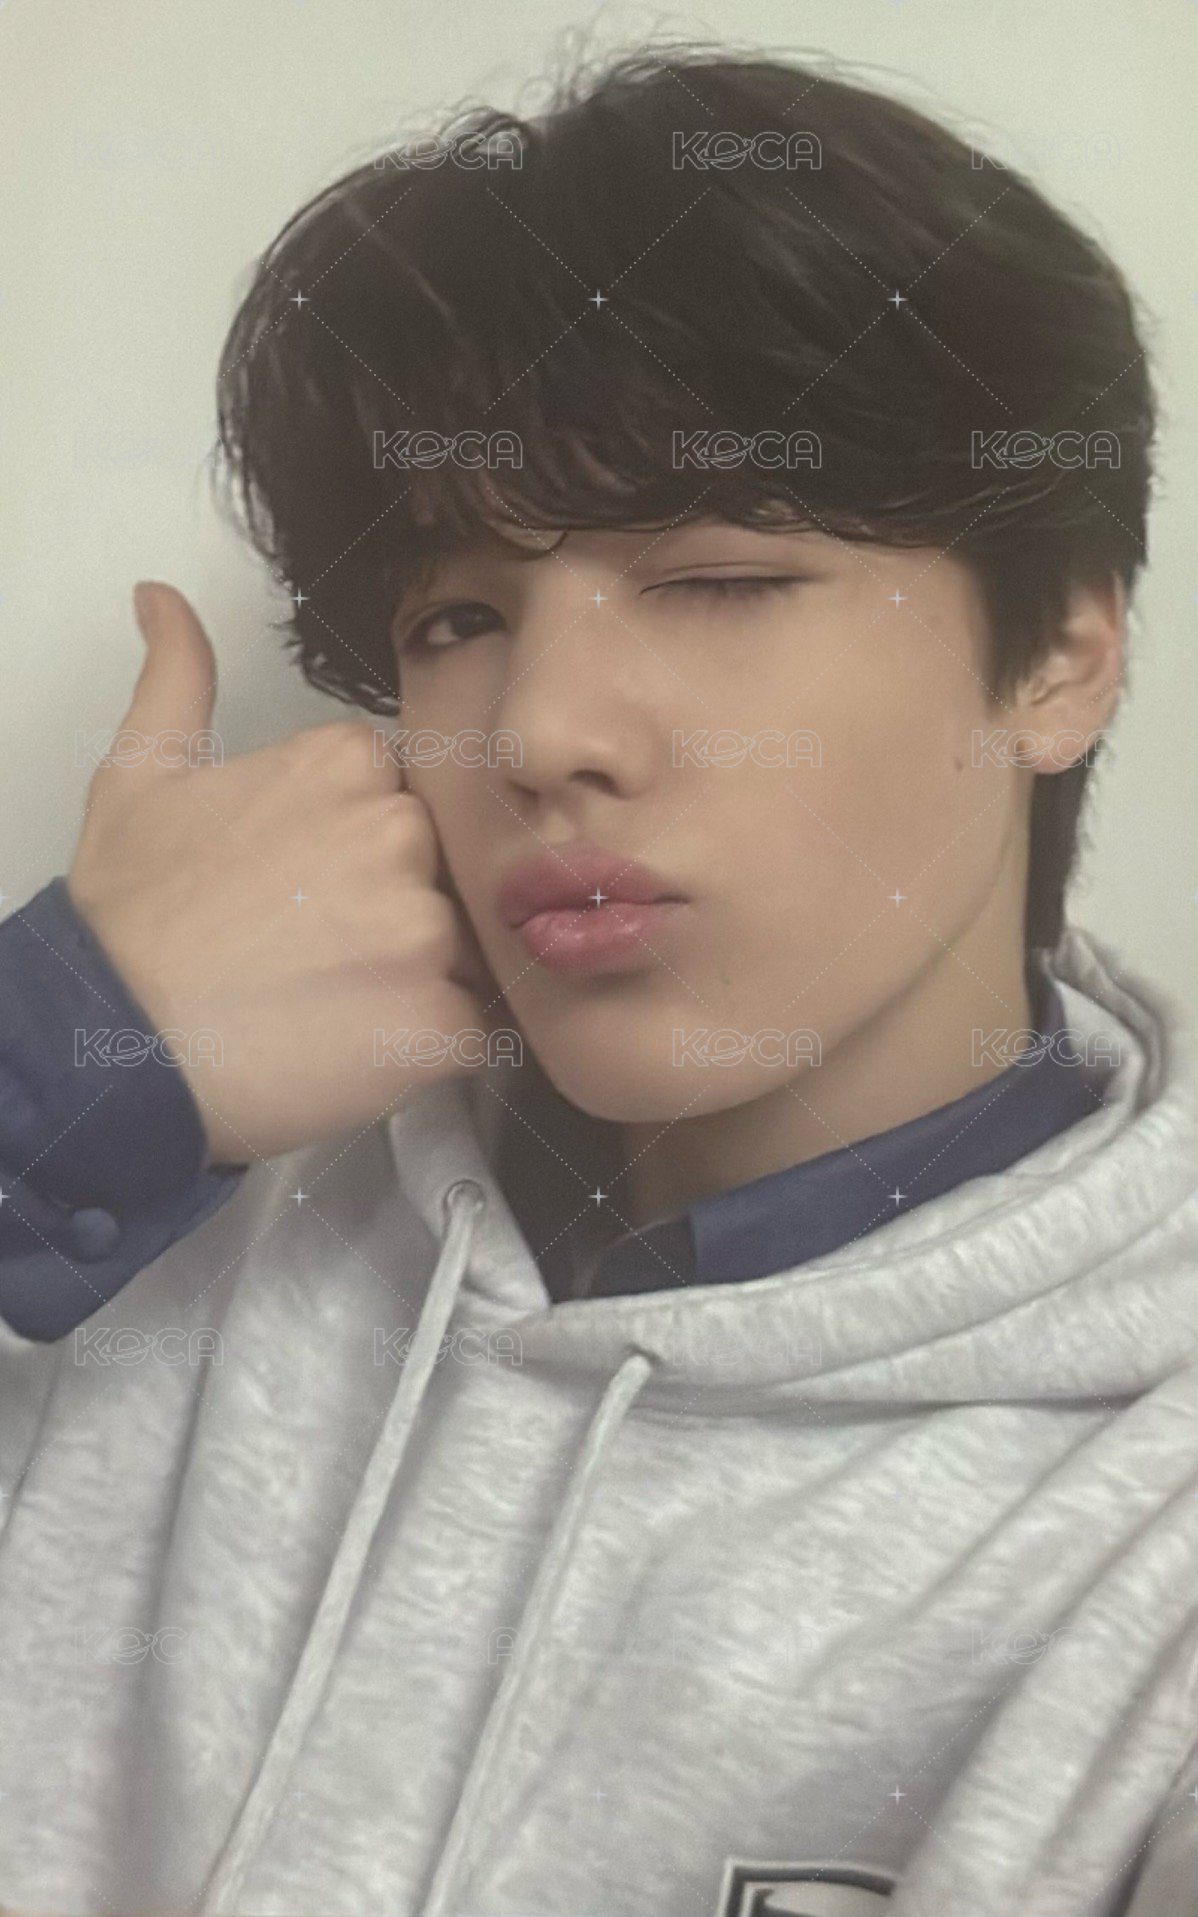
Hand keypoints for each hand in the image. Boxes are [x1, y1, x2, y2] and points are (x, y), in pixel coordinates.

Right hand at [66, 581, 502, 1166]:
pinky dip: (426, 1046)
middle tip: (314, 952)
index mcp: (346, 764)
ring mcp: (428, 930)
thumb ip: (177, 679)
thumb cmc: (127, 918)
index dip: (358, 851)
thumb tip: (161, 598)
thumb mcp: (139, 776)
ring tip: (329, 1004)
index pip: (400, 799)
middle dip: (392, 911)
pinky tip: (355, 1047)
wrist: (113, 1046)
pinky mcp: (442, 1023)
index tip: (306, 886)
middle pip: (436, 871)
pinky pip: (468, 1031)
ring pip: (459, 952)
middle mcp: (401, 833)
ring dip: (413, 980)